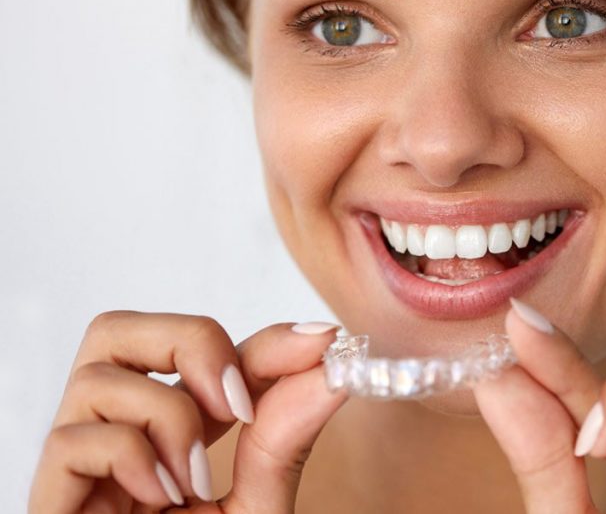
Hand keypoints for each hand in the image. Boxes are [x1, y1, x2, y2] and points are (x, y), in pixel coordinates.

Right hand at [29, 311, 348, 512]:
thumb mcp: (259, 506)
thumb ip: (285, 438)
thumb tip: (333, 366)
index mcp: (173, 437)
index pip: (203, 354)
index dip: (261, 338)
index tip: (322, 343)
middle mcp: (121, 441)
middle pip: (118, 332)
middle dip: (188, 341)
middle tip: (236, 402)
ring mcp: (80, 473)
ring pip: (96, 375)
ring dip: (166, 415)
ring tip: (194, 481)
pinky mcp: (51, 506)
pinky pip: (70, 440)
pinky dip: (129, 456)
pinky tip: (161, 500)